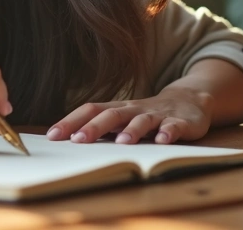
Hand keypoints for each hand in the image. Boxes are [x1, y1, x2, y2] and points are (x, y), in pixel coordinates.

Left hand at [45, 87, 212, 144]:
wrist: (190, 99)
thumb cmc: (147, 114)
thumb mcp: (124, 119)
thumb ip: (102, 129)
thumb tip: (68, 141)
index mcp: (118, 109)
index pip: (90, 110)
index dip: (71, 122)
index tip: (52, 136)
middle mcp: (135, 110)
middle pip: (112, 115)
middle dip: (94, 127)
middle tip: (77, 141)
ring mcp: (158, 115)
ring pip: (142, 120)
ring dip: (132, 130)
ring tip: (122, 142)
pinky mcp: (181, 122)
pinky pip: (174, 126)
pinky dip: (168, 132)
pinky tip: (162, 140)